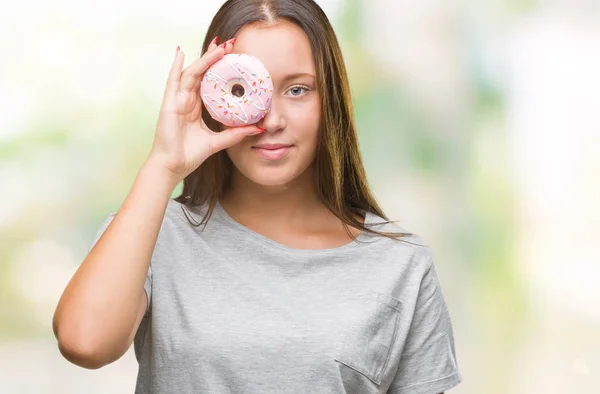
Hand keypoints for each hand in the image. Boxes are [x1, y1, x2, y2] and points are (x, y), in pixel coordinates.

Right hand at [148, 37, 263, 182]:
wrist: (173, 167)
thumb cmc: (189, 154)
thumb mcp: (217, 141)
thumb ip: (235, 134)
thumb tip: (257, 128)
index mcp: (196, 107)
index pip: (210, 81)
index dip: (220, 68)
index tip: (234, 56)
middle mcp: (187, 100)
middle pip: (202, 72)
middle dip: (215, 57)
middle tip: (230, 43)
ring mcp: (177, 100)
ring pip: (192, 73)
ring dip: (205, 58)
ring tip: (219, 46)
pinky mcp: (169, 103)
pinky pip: (173, 80)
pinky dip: (176, 65)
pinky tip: (181, 52)